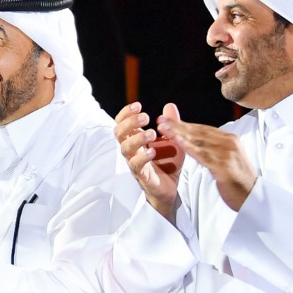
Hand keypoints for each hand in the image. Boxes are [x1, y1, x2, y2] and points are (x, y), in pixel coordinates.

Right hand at [115, 101, 180, 218]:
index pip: (122, 122)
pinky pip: (136, 165)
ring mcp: (134, 162)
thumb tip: (169, 106)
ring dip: (138, 138)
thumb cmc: (167, 161)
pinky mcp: (141, 175)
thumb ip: (171, 124)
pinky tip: (153, 151)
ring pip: (125, 148)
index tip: (138, 105)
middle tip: (146, 117)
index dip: (126, 113)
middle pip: (119, 132)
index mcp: (135, 138)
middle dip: (130, 122)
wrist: (171, 187)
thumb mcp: (173, 140)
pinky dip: (143, 157)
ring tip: (152, 133)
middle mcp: (131, 149)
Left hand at [157, 103, 256, 211]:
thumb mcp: (224, 159)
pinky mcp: (225, 167)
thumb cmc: (236, 180)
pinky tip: (178, 142)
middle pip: (198, 132)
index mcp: (229, 139)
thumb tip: (192, 137)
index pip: (201, 129)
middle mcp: (229, 143)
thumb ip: (210, 147)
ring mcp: (228, 154)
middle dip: (177, 125)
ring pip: (199, 141)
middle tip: (160, 120)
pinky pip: (204, 156)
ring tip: (163, 128)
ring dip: (179, 133)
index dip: (182, 124)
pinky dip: (190, 147)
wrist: (254, 199)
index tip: (165, 119)